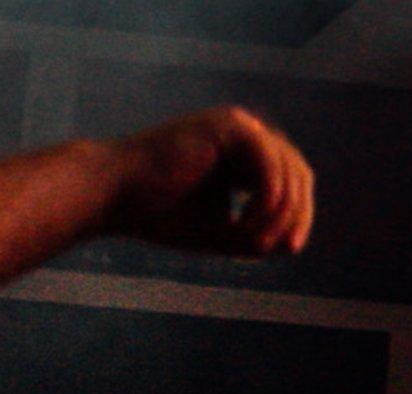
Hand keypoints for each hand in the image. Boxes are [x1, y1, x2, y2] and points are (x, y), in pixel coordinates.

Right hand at [114, 106, 313, 256]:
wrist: (112, 193)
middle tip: (291, 247)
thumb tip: (292, 242)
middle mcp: (245, 135)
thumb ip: (253, 235)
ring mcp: (239, 127)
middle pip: (297, 172)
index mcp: (242, 155)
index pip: (290, 181)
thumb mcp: (215, 233)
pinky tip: (246, 221)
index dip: (298, 215)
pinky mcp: (229, 127)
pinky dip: (266, 197)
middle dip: (298, 212)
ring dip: (280, 211)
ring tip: (253, 239)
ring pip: (288, 168)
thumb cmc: (155, 214)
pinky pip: (269, 164)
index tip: (291, 249)